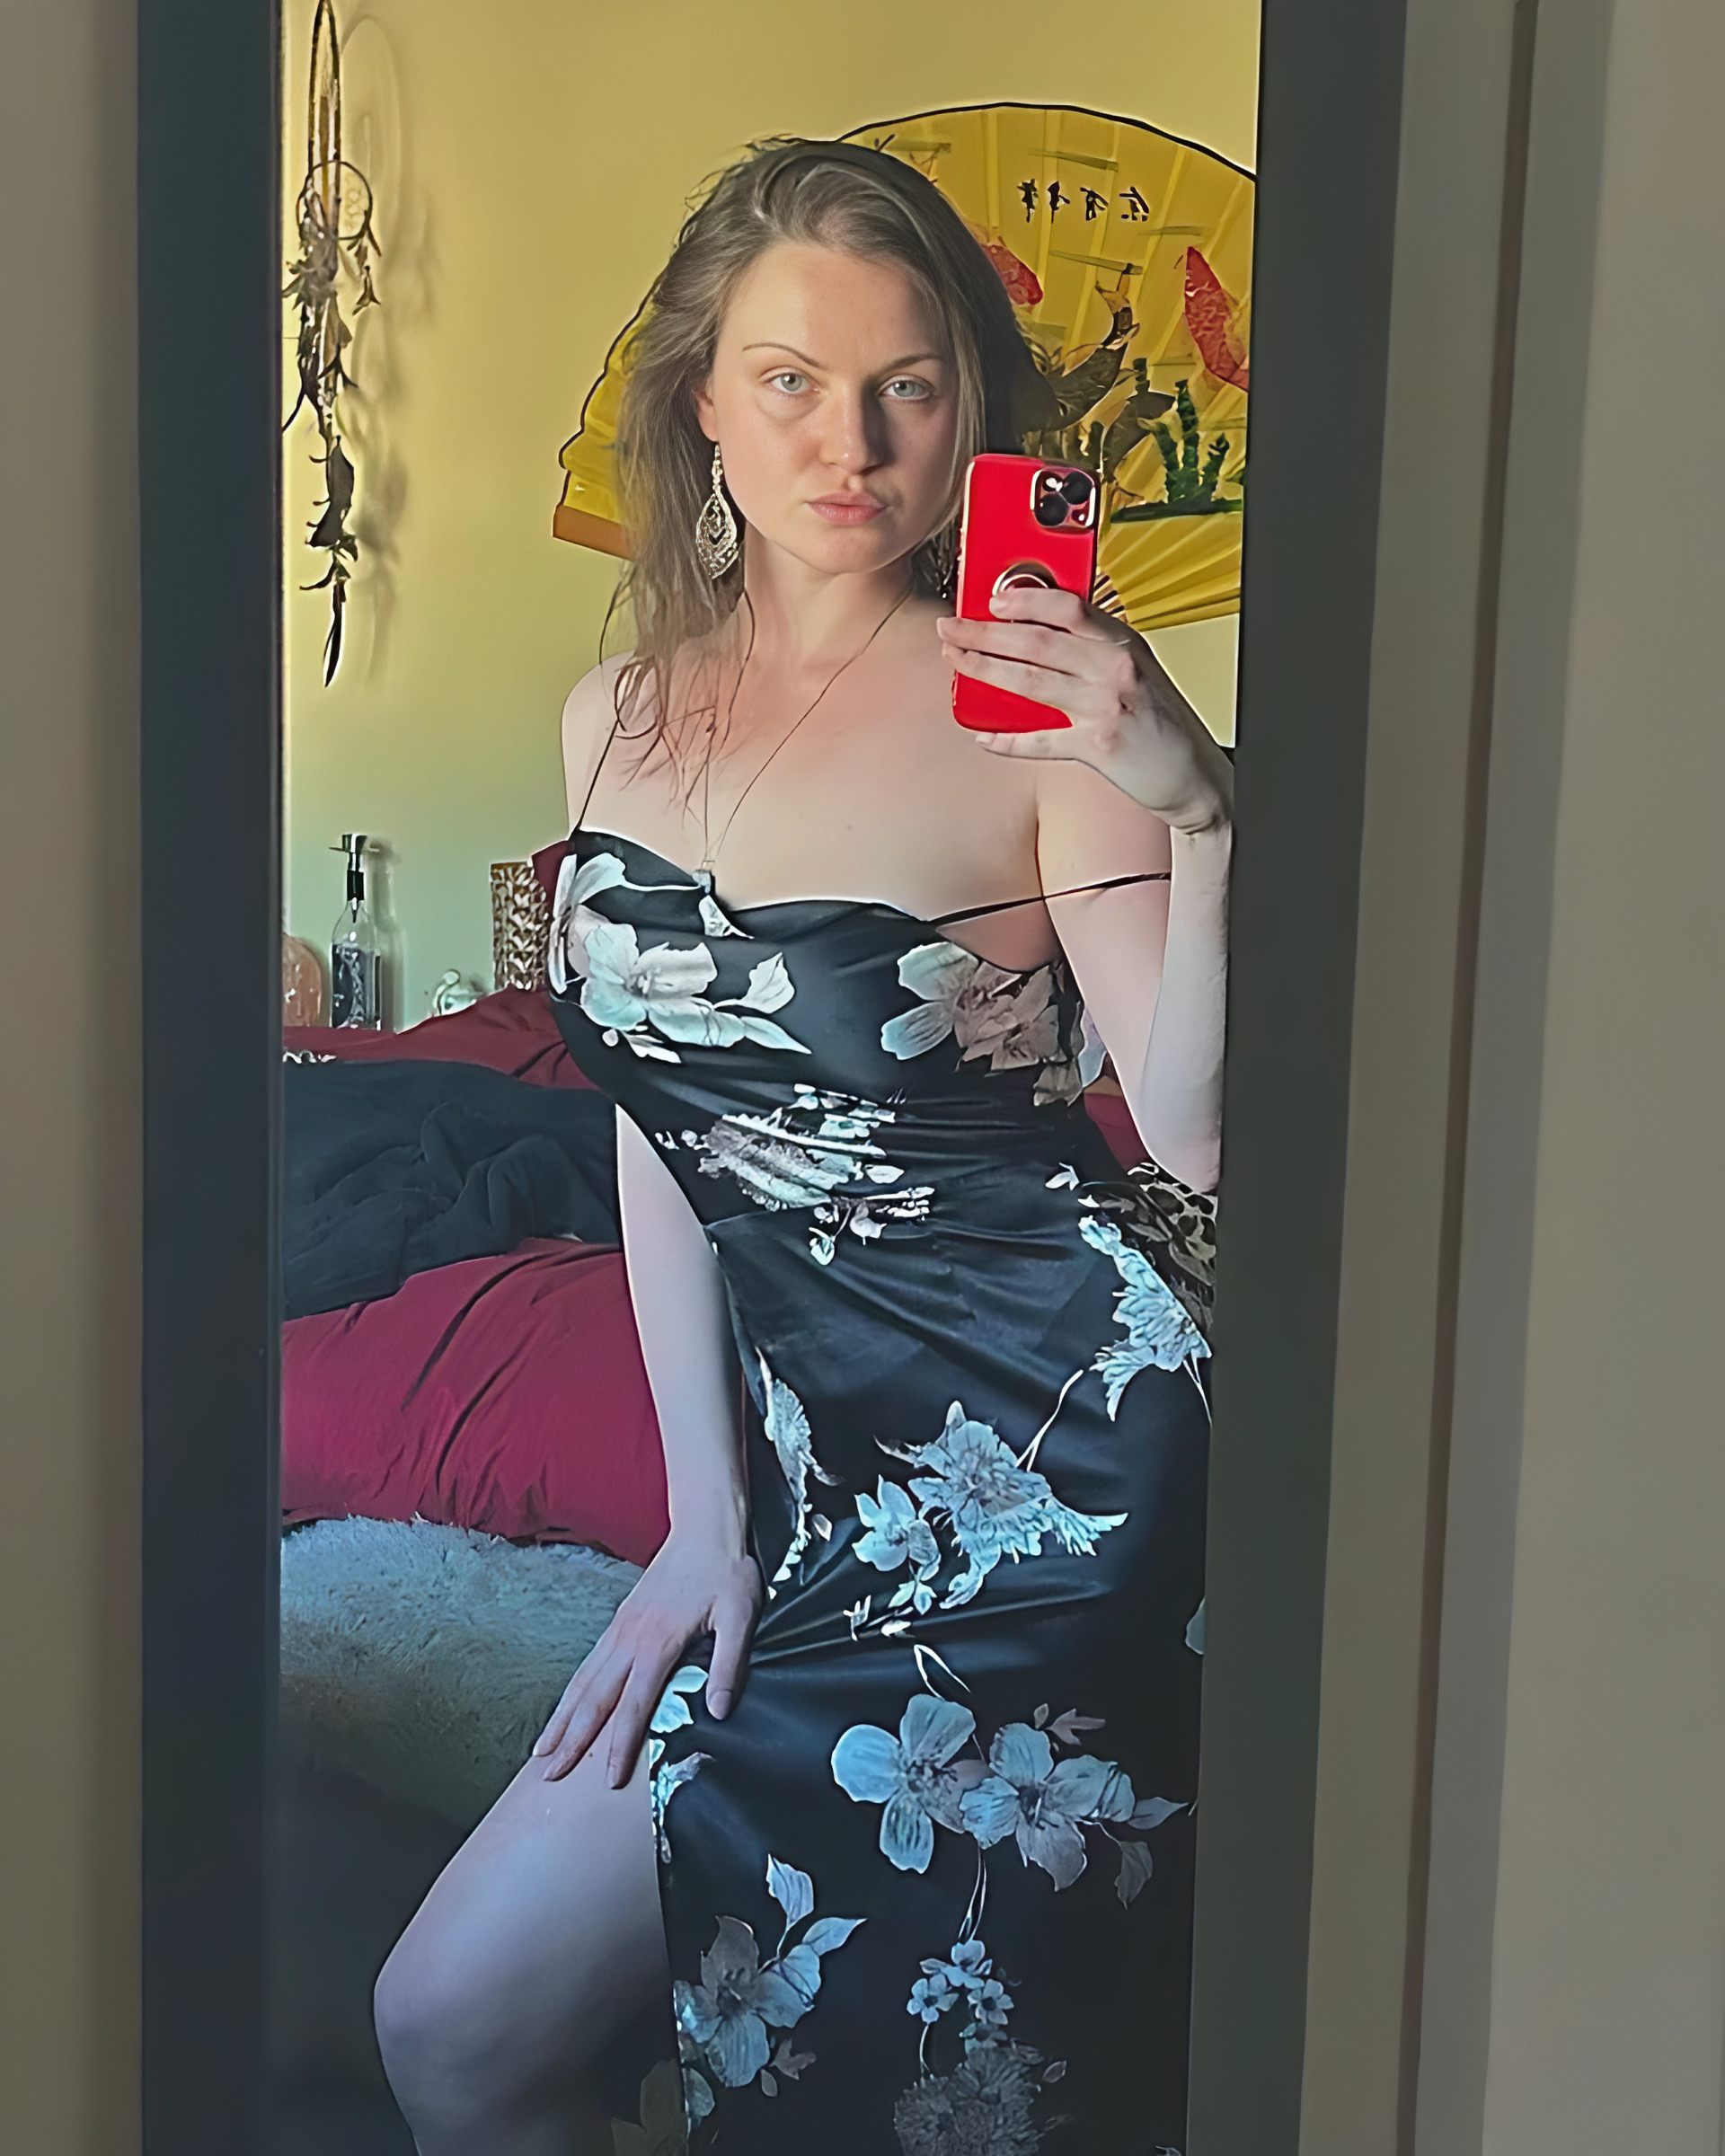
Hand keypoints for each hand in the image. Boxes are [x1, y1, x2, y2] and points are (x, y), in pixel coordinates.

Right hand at [531, 1530, 761, 1787]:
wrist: (704, 1528)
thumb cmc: (726, 1571)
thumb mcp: (739, 1615)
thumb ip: (727, 1664)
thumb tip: (717, 1711)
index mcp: (658, 1642)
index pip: (633, 1704)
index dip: (620, 1744)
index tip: (607, 1779)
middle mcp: (630, 1638)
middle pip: (594, 1698)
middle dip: (571, 1739)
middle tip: (550, 1775)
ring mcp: (620, 1629)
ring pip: (583, 1681)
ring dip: (561, 1718)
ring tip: (541, 1750)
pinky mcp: (620, 1621)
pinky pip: (589, 1663)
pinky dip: (572, 1691)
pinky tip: (565, 1708)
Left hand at [937, 588, 1232, 835]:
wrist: (1197, 778)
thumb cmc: (1164, 724)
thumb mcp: (1138, 670)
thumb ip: (1095, 650)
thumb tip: (1036, 635)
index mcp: (1125, 643)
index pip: (1068, 605)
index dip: (1023, 598)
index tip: (989, 598)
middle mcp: (1115, 669)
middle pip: (1036, 641)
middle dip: (984, 633)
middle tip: (952, 629)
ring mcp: (1106, 707)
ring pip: (1030, 682)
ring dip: (984, 670)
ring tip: (956, 662)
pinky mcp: (1098, 748)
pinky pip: (1041, 741)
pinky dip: (1008, 740)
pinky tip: (984, 736)